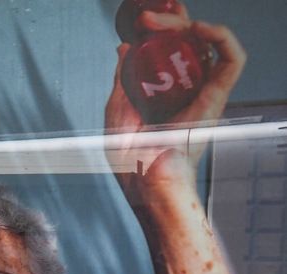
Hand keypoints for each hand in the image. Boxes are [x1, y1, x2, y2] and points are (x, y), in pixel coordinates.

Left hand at [105, 3, 245, 181]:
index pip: (175, 49)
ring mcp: (204, 92)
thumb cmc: (130, 157)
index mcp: (169, 92)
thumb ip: (123, 78)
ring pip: (208, 42)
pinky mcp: (217, 97)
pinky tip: (198, 29)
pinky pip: (232, 58)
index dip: (167, 27)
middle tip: (146, 18)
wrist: (142, 178)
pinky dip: (221, 36)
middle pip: (191, 40)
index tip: (145, 20)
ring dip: (187, 23)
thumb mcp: (118, 108)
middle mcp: (190, 89)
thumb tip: (124, 49)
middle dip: (172, 20)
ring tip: (162, 21)